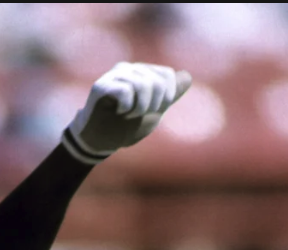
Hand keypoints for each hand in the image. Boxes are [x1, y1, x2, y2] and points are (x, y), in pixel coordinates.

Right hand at [63, 63, 191, 162]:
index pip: (168, 75)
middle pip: (157, 81)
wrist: (99, 142)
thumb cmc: (125, 127)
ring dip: (139, 109)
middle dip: (152, 105)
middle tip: (137, 115)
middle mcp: (129, 69)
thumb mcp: (153, 112)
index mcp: (142, 73)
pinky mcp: (102, 85)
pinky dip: (127, 108)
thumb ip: (170, 95)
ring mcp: (115, 75)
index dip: (167, 97)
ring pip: (143, 85)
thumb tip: (187, 76)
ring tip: (127, 115)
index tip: (153, 110)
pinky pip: (126, 91)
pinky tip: (118, 112)